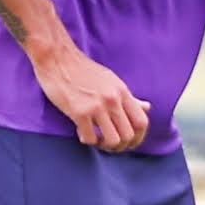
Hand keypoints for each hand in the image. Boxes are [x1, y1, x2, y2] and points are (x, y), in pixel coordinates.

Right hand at [32, 44, 149, 151]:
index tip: (129, 142)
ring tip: (97, 139)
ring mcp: (96, 106)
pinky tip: (81, 132)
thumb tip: (147, 108)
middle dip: (121, 146)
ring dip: (105, 146)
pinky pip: (90, 138)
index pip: (141, 122)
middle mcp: (112, 99)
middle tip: (109, 144)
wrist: (57, 58)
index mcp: (122, 91)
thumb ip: (129, 97)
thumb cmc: (83, 70)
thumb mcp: (111, 80)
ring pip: (113, 140)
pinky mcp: (79, 112)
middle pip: (128, 135)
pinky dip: (87, 140)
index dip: (138, 138)